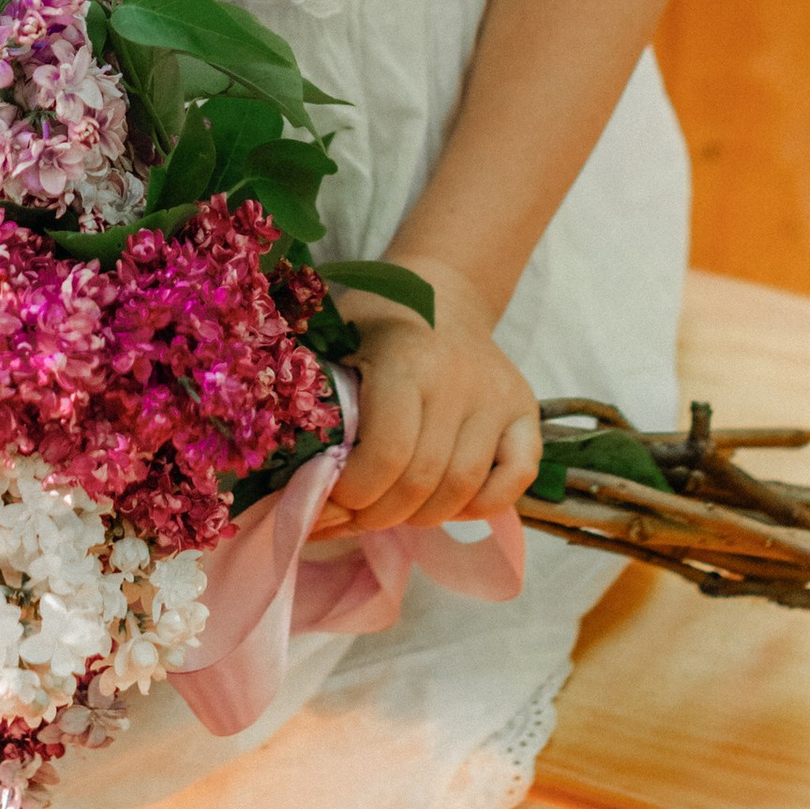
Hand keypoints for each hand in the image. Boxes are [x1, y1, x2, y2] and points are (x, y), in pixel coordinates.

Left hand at [316, 266, 541, 537]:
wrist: (440, 291)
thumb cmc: (372, 323)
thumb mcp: (330, 345)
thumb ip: (311, 407)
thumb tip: (283, 488)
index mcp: (406, 360)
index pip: (387, 456)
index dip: (351, 495)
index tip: (325, 500)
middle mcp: (460, 378)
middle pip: (422, 483)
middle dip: (377, 514)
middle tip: (350, 515)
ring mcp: (498, 396)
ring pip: (463, 491)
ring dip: (419, 517)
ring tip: (388, 509)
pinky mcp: (526, 410)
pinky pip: (514, 479)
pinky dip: (478, 505)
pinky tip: (442, 500)